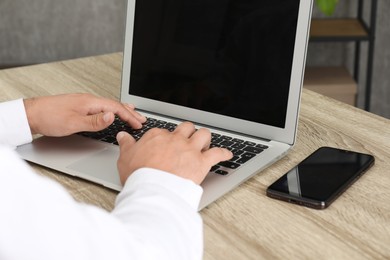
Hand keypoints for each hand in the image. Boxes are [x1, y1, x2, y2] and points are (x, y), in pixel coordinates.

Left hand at [24, 93, 145, 135]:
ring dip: (123, 111)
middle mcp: (89, 100)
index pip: (116, 108)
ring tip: (133, 114)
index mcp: (90, 102)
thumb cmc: (50, 118)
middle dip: (130, 112)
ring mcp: (85, 102)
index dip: (129, 116)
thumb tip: (112, 116)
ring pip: (109, 106)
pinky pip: (102, 107)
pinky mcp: (80, 107)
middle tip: (142, 119)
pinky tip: (111, 113)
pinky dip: (112, 110)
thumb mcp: (74, 123)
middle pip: (115, 105)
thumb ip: (95, 121)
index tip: (139, 124)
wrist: (32, 114)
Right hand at [116, 122, 232, 184]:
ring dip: (205, 138)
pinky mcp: (202, 162)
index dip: (166, 138)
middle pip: (186, 128)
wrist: (153, 189)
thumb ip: (126, 145)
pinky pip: (218, 153)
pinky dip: (224, 153)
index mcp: (158, 136)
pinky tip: (227, 154)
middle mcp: (176, 139)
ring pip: (203, 134)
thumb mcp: (126, 157)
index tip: (166, 143)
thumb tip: (123, 136)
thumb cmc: (139, 175)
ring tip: (205, 143)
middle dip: (188, 132)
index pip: (164, 131)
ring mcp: (190, 149)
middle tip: (188, 139)